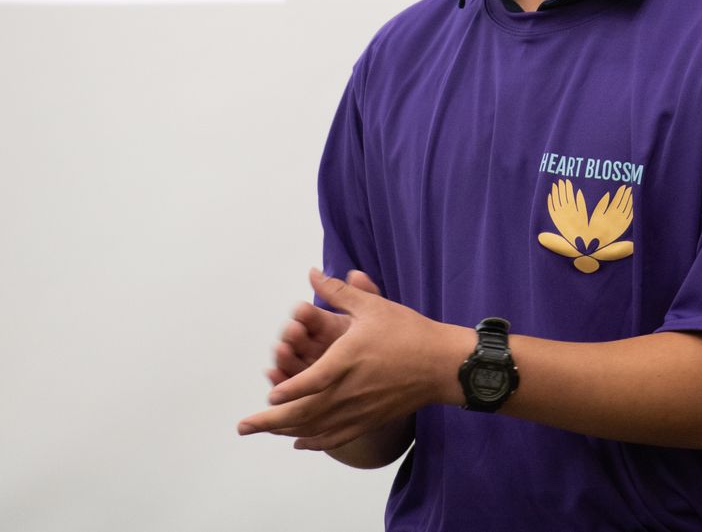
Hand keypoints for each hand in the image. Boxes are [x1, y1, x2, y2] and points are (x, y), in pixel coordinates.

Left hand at [238, 268, 463, 450]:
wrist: (443, 364)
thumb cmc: (409, 332)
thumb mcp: (373, 306)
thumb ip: (339, 292)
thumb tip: (313, 273)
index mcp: (348, 360)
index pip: (309, 382)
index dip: (287, 390)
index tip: (271, 392)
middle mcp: (350, 390)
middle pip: (303, 413)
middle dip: (268, 421)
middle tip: (243, 426)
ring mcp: (359, 409)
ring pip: (315, 428)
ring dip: (285, 432)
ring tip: (263, 431)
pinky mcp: (369, 419)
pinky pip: (336, 437)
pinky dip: (314, 442)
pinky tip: (300, 442)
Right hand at [264, 270, 380, 386]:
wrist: (395, 376)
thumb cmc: (384, 342)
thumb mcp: (375, 318)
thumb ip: (365, 296)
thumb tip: (355, 273)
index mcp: (327, 326)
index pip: (309, 316)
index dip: (305, 313)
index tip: (303, 310)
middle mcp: (315, 346)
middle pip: (297, 338)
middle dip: (293, 334)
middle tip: (294, 330)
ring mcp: (309, 368)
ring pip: (291, 361)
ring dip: (284, 355)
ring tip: (283, 350)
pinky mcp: (305, 391)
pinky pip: (290, 385)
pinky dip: (280, 379)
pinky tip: (274, 374)